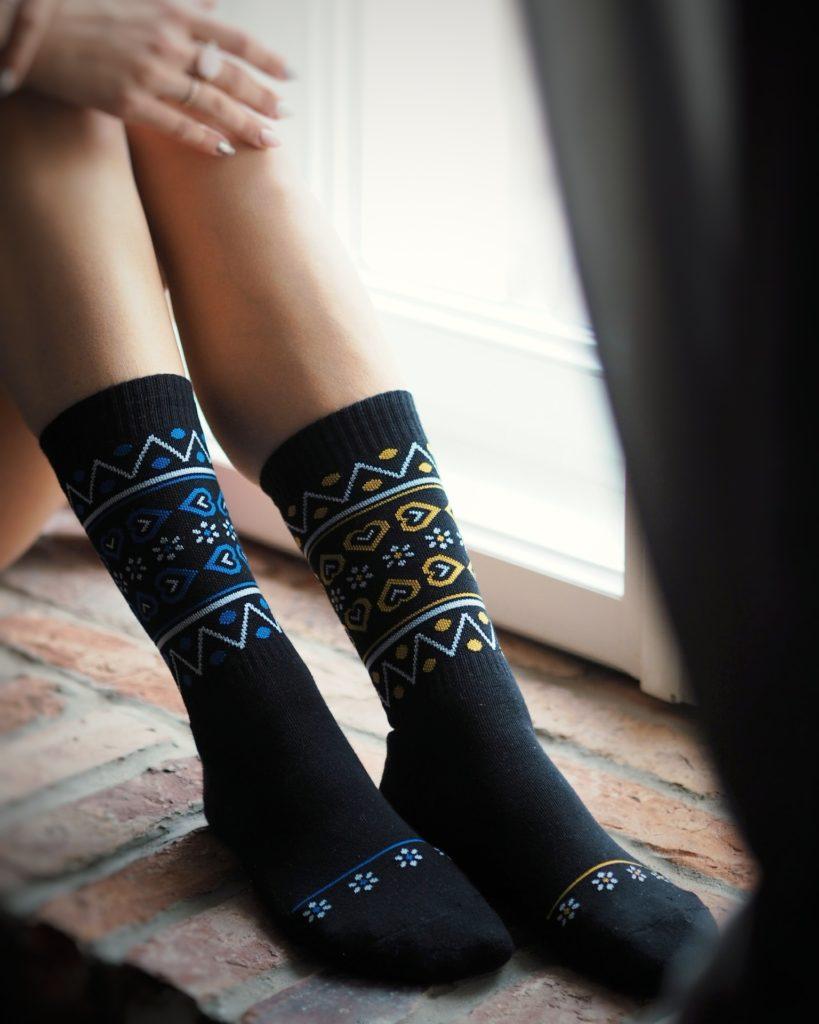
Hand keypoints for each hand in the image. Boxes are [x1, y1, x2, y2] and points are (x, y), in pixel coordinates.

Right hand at [2, 0, 292, 156]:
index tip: (290, 75)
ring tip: (270, 141)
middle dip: (263, 99)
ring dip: (246, 125)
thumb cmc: (85, 10)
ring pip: (211, 105)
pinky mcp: (129, 103)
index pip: (233, 40)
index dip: (266, 59)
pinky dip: (205, 140)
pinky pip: (178, 126)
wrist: (34, 29)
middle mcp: (166, 43)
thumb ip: (181, 4)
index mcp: (171, 14)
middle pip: (229, 76)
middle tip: (286, 116)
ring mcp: (149, 75)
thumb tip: (212, 3)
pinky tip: (226, 151)